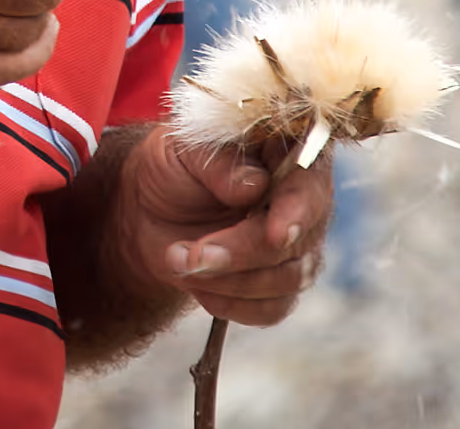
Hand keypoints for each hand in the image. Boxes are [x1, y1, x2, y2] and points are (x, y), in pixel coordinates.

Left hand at [113, 125, 331, 326]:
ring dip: (229, 280)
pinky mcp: (279, 284)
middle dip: (243, 253)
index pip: (310, 185)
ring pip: (286, 280)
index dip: (296, 212)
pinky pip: (272, 309)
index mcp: (288, 155)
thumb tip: (254, 186)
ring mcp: (297, 247)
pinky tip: (197, 286)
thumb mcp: (183, 150)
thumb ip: (218, 163)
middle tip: (193, 255)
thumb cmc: (174, 167)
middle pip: (298, 242)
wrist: (150, 209)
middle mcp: (304, 203)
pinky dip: (232, 304)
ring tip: (179, 261)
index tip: (275, 235)